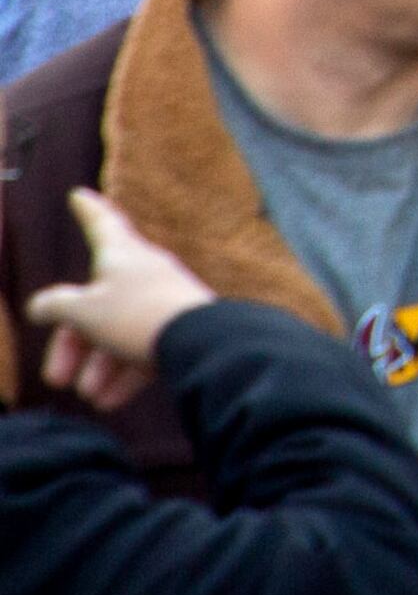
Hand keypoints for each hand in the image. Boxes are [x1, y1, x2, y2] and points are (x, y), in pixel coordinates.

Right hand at [26, 189, 212, 407]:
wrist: (199, 341)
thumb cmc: (136, 315)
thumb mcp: (84, 310)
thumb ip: (58, 305)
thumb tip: (41, 304)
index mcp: (122, 254)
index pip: (102, 223)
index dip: (88, 210)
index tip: (79, 194)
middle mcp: (144, 272)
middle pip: (98, 303)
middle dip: (75, 344)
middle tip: (58, 378)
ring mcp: (163, 300)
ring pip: (119, 332)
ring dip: (100, 366)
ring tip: (91, 395)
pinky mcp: (179, 328)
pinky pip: (145, 348)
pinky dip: (126, 373)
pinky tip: (112, 400)